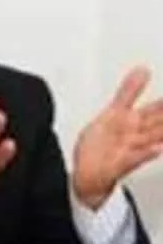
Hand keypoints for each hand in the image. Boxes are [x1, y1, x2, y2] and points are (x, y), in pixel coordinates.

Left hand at [73, 67, 162, 208]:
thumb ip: (128, 92)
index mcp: (132, 123)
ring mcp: (128, 151)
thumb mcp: (112, 112)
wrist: (88, 174)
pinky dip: (144, 154)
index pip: (155, 110)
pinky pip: (133, 159)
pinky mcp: (119, 165)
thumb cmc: (101, 145)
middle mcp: (134, 137)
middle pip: (157, 125)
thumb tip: (142, 69)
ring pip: (151, 141)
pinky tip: (156, 149)